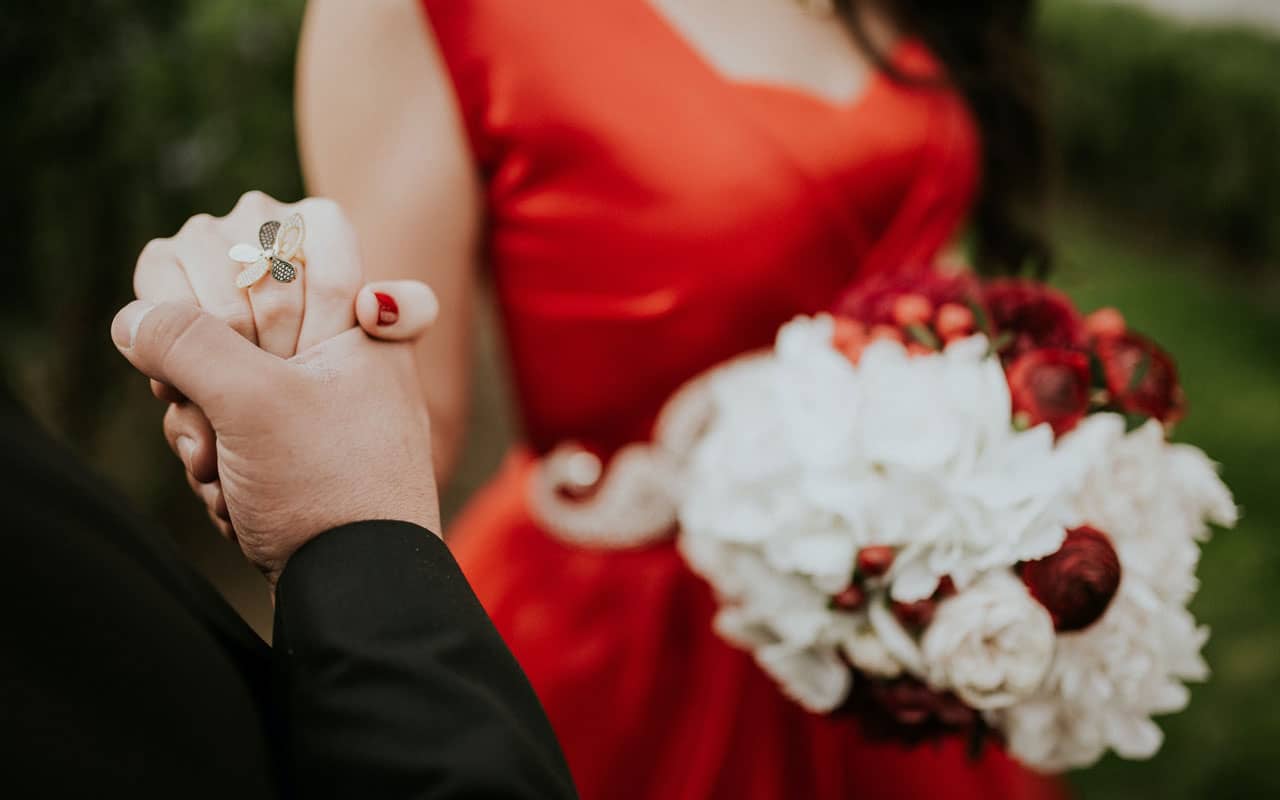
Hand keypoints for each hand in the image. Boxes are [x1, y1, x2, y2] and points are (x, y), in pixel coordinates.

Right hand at [111, 298, 440, 587]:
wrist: (358, 587)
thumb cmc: (329, 488)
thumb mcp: (252, 403)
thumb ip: (187, 341)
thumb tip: (136, 318)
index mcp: (360, 316)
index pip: (303, 232)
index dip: (250, 269)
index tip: (249, 327)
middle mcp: (340, 346)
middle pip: (237, 309)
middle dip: (207, 373)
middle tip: (217, 416)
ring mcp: (311, 394)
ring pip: (219, 371)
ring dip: (203, 424)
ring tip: (226, 467)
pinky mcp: (286, 441)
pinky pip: (224, 422)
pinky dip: (216, 457)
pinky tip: (229, 493)